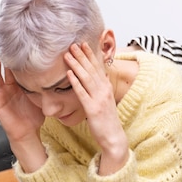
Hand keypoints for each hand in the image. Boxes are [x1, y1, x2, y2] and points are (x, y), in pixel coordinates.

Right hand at [0, 55, 43, 141]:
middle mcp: (9, 89)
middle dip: (5, 59)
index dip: (17, 61)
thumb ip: (47, 88)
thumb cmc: (34, 117)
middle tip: (7, 47)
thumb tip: (60, 76)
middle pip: (4, 70)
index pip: (16, 70)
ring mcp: (2, 94)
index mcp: (20, 87)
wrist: (28, 132)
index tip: (21, 49)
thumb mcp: (43, 99)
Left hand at [65, 43, 128, 174]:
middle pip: (92, 69)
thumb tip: (101, 76)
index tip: (83, 44)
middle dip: (82, 55)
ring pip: (86, 78)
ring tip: (68, 55)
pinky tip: (68, 74)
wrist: (114, 137)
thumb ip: (102, 88)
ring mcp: (99, 99)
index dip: (90, 55)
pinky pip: (82, 93)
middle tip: (72, 44)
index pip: (98, 67)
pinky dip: (75, 82)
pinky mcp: (92, 109)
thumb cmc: (107, 120)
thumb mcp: (106, 101)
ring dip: (77, 65)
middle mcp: (104, 90)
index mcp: (106, 87)